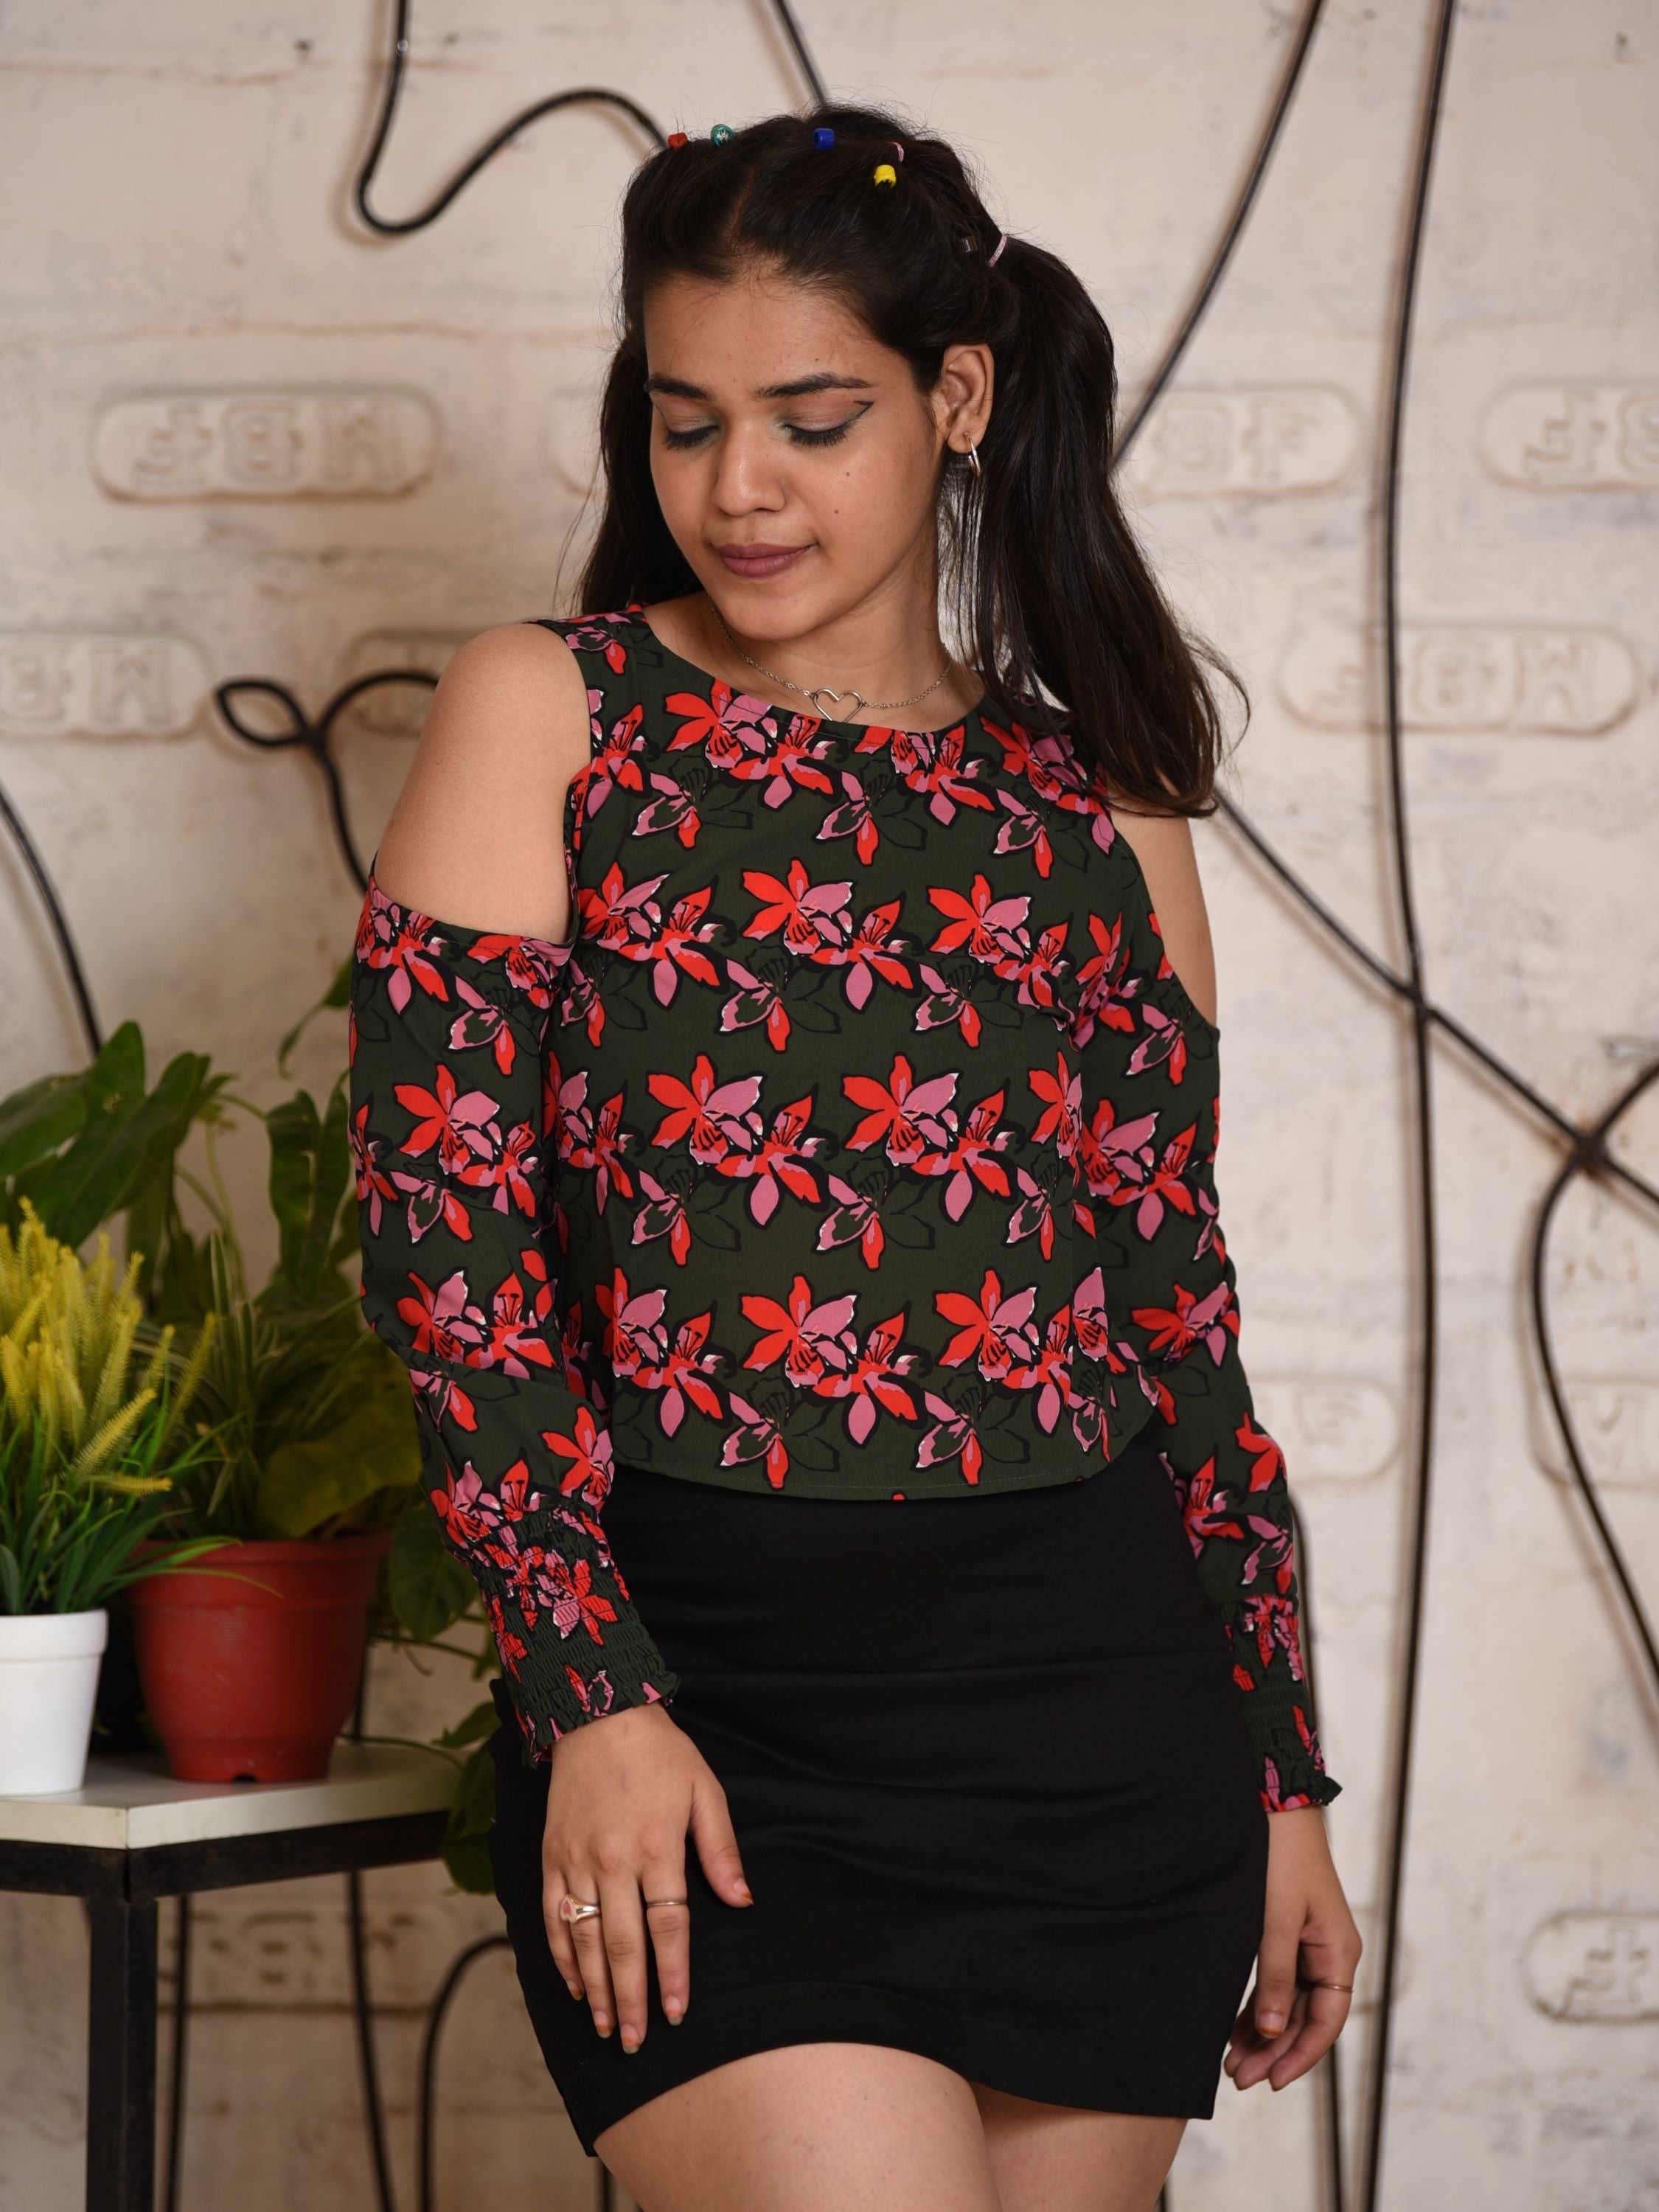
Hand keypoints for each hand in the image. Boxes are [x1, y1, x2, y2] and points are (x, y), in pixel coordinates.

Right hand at [540, 1702, 752, 2053]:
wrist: (597, 1714)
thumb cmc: (660, 1754)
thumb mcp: (705, 1791)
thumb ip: (721, 1850)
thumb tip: (742, 1901)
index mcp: (657, 1847)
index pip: (667, 1925)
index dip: (672, 1973)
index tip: (675, 2012)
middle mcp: (613, 1860)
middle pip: (622, 1944)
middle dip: (630, 1997)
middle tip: (634, 2040)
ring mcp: (577, 1860)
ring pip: (583, 1938)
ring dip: (594, 1987)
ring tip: (604, 2025)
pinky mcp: (551, 1856)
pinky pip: (552, 1916)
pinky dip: (560, 1955)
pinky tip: (572, 1984)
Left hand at [1224, 1805, 1360, 2092]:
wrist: (1273, 1805)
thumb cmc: (1280, 1858)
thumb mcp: (1275, 1919)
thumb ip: (1275, 1975)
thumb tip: (1274, 2032)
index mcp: (1339, 1953)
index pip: (1326, 2022)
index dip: (1299, 2056)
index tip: (1271, 2083)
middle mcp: (1329, 1955)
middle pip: (1306, 2019)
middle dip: (1274, 2052)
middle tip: (1238, 2079)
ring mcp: (1308, 1946)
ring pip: (1289, 2005)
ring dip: (1263, 2035)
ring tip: (1232, 2064)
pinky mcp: (1287, 1936)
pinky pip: (1277, 1984)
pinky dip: (1258, 2008)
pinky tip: (1236, 2030)